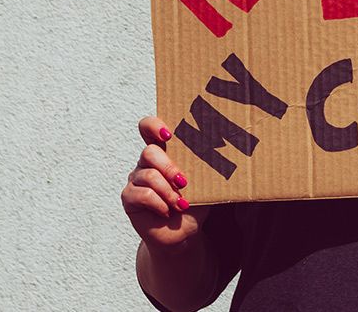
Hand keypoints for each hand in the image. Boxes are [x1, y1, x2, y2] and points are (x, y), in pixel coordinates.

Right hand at [121, 116, 210, 248]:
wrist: (183, 232)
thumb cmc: (194, 203)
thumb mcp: (204, 183)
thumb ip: (207, 167)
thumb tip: (228, 156)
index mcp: (164, 152)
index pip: (149, 128)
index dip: (154, 125)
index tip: (168, 134)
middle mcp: (147, 162)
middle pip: (150, 152)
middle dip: (169, 167)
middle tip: (184, 182)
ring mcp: (136, 179)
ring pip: (148, 175)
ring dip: (168, 191)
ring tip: (181, 204)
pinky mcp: (129, 197)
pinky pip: (141, 194)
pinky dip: (159, 203)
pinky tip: (168, 211)